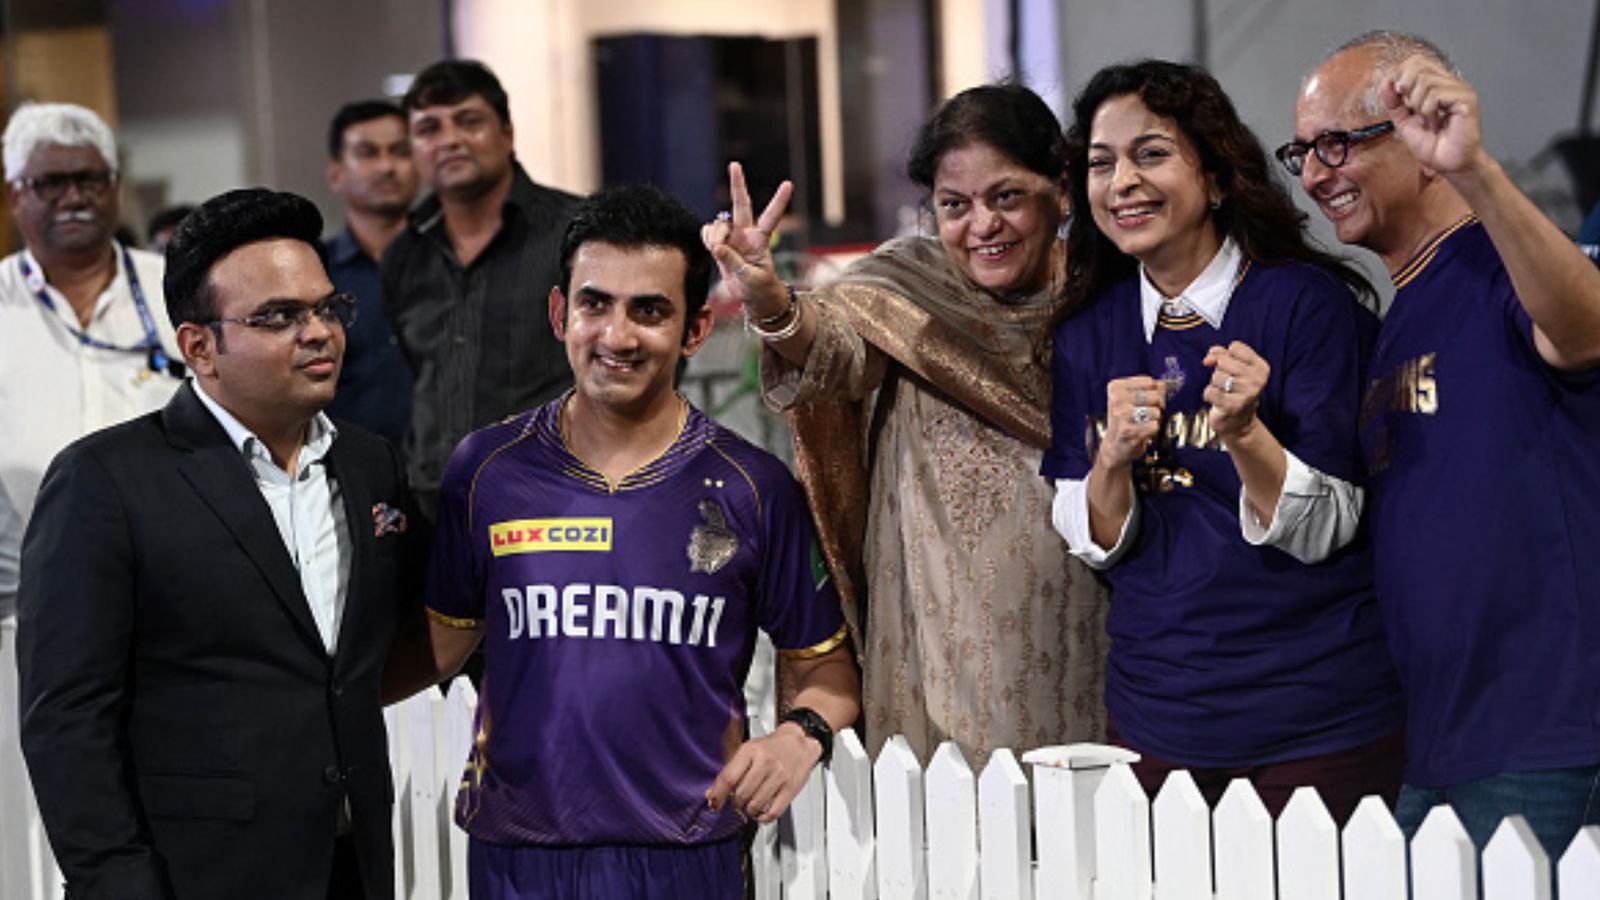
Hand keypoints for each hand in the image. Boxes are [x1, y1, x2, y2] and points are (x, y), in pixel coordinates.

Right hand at [700, 161, 793, 318]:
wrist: (753, 295)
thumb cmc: (759, 287)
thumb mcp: (750, 278)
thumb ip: (733, 263)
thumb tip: (717, 247)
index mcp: (761, 240)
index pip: (771, 217)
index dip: (779, 201)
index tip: (788, 184)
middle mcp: (746, 233)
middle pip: (742, 204)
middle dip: (737, 184)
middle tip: (734, 164)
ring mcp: (733, 236)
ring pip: (719, 223)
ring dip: (714, 234)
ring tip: (716, 250)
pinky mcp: (720, 243)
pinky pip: (708, 232)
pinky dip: (707, 238)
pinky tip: (711, 248)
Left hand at [704, 722, 820, 822]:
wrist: (800, 742)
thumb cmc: (771, 747)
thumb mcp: (748, 750)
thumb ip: (730, 771)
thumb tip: (711, 793)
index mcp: (750, 751)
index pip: (728, 778)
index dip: (718, 795)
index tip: (714, 803)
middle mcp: (765, 762)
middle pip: (741, 794)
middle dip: (736, 803)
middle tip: (737, 801)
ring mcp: (779, 776)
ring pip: (755, 805)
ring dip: (749, 810)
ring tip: (750, 804)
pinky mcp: (791, 788)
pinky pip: (773, 812)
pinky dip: (764, 817)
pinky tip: (761, 812)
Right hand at [1095, 376, 1166, 469]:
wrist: (1114, 446)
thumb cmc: (1126, 421)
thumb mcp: (1132, 399)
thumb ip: (1150, 389)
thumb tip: (1163, 385)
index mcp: (1116, 388)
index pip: (1149, 382)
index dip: (1155, 391)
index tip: (1148, 400)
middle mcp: (1117, 400)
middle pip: (1155, 396)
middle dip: (1157, 406)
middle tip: (1147, 414)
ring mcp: (1121, 416)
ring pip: (1156, 412)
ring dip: (1154, 420)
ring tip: (1143, 424)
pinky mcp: (1128, 432)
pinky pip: (1154, 426)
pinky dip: (1152, 431)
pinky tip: (1142, 432)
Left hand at [1202, 341, 1268, 442]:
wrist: (1238, 422)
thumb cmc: (1235, 391)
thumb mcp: (1232, 369)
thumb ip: (1221, 355)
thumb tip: (1210, 355)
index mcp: (1261, 367)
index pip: (1235, 347)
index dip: (1226, 355)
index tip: (1229, 367)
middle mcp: (1257, 380)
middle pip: (1223, 361)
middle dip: (1219, 371)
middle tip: (1227, 384)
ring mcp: (1247, 394)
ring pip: (1216, 376)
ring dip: (1215, 384)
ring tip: (1224, 392)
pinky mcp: (1233, 406)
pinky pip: (1209, 391)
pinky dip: (1209, 395)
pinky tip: (1218, 401)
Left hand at [1383, 56, 1486, 175]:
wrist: (1449, 165)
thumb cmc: (1433, 146)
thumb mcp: (1404, 122)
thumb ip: (1394, 103)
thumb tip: (1385, 82)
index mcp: (1437, 84)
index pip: (1415, 61)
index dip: (1400, 76)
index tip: (1399, 98)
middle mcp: (1450, 82)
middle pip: (1418, 65)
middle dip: (1406, 90)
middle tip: (1413, 110)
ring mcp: (1460, 89)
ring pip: (1425, 81)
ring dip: (1418, 105)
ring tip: (1429, 121)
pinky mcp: (1466, 99)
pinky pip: (1436, 95)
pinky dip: (1429, 111)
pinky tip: (1437, 122)